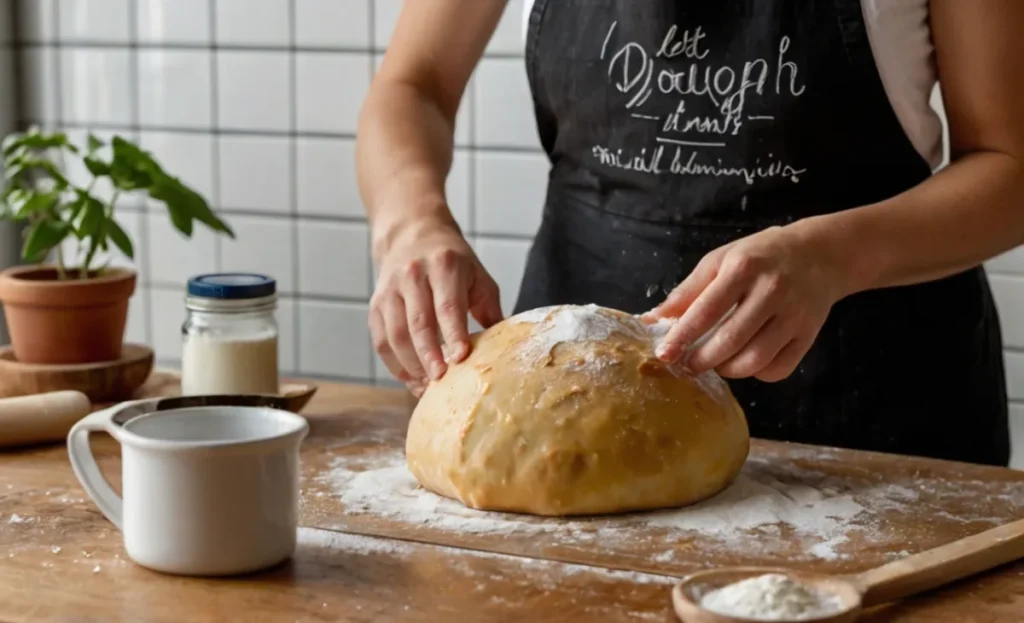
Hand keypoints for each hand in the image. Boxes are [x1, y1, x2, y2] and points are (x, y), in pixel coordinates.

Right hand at [370, 215, 502, 396]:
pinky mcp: (376, 306)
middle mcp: (413, 276)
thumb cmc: (452, 262)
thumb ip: (490, 308)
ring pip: (396, 335)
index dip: (454, 334)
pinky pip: (382, 341)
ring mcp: (390, 291)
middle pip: (419, 323)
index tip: (461, 358)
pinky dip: (396, 364)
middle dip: (430, 355)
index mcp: (444, 266)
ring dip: (412, 364)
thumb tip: (503, 347)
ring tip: (428, 385)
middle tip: (442, 380)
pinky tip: (412, 379)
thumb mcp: (477, 275)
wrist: (412, 235)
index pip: (448, 305)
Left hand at [644, 225, 845, 381]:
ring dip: (728, 369)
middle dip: (702, 360)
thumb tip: (652, 320)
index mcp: (744, 268)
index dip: (682, 337)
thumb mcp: (719, 261)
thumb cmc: (759, 257)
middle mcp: (771, 291)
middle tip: (688, 364)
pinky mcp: (809, 335)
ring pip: (755, 360)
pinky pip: (778, 369)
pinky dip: (757, 373)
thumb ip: (687, 292)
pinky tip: (746, 361)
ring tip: (716, 362)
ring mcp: (794, 315)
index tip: (664, 354)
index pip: (706, 310)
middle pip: (730, 340)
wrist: (819, 256)